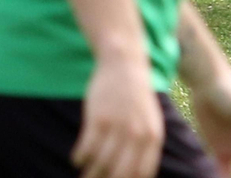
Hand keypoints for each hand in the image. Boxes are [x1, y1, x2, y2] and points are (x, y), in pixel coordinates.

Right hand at [72, 54, 163, 177]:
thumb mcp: (150, 120)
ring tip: (84, 175)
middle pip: (120, 173)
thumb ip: (146, 146)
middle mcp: (137, 134)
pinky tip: (77, 158)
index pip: (141, 173)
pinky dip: (80, 157)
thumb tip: (136, 174)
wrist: (125, 64)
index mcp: (153, 137)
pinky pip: (87, 147)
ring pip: (101, 163)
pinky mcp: (99, 118)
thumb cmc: (136, 98)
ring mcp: (118, 126)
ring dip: (90, 174)